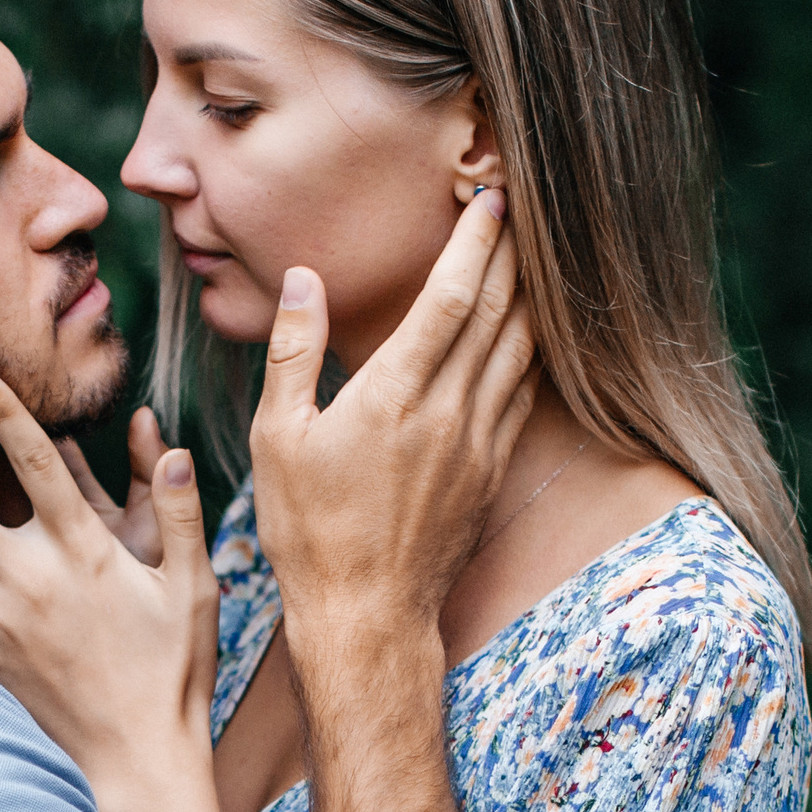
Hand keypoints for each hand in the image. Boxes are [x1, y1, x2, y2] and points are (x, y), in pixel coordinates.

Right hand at [249, 188, 538, 639]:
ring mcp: (478, 444)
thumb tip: (306, 280)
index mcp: (394, 396)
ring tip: (531, 257)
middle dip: (511, 253)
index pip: (451, 297)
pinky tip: (527, 337)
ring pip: (521, 351)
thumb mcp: (280, 439)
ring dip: (528, 298)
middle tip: (520, 206)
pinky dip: (529, 354)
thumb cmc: (310, 532)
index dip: (476, 240)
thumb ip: (294, 352)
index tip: (490, 196)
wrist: (368, 615)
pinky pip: (523, 396)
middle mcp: (448, 413)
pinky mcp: (491, 473)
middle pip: (498, 313)